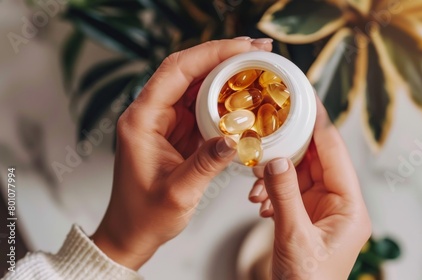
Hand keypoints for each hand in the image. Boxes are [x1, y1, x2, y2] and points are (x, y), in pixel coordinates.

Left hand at [92, 38, 272, 269]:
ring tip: (256, 67)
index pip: (176, 71)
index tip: (244, 48)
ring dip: (224, 74)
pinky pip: (200, 105)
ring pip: (195, 85)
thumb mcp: (178, 193)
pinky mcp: (175, 131)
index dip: (211, 54)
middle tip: (259, 50)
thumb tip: (235, 139)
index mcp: (142, 120)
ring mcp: (163, 121)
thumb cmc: (145, 216)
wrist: (131, 232)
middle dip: (223, 56)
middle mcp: (150, 113)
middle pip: (187, 70)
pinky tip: (243, 96)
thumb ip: (206, 164)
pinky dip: (222, 98)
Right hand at [249, 99, 370, 279]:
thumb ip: (284, 195)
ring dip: (276, 173)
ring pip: (300, 174)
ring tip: (257, 179)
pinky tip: (259, 198)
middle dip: (290, 148)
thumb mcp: (294, 237)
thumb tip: (275, 160)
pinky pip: (289, 190)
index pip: (335, 155)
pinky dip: (272, 189)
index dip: (320, 125)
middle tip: (272, 128)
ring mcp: (322, 210)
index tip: (307, 100)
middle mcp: (339, 205)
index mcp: (350, 208)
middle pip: (317, 160)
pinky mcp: (306, 216)